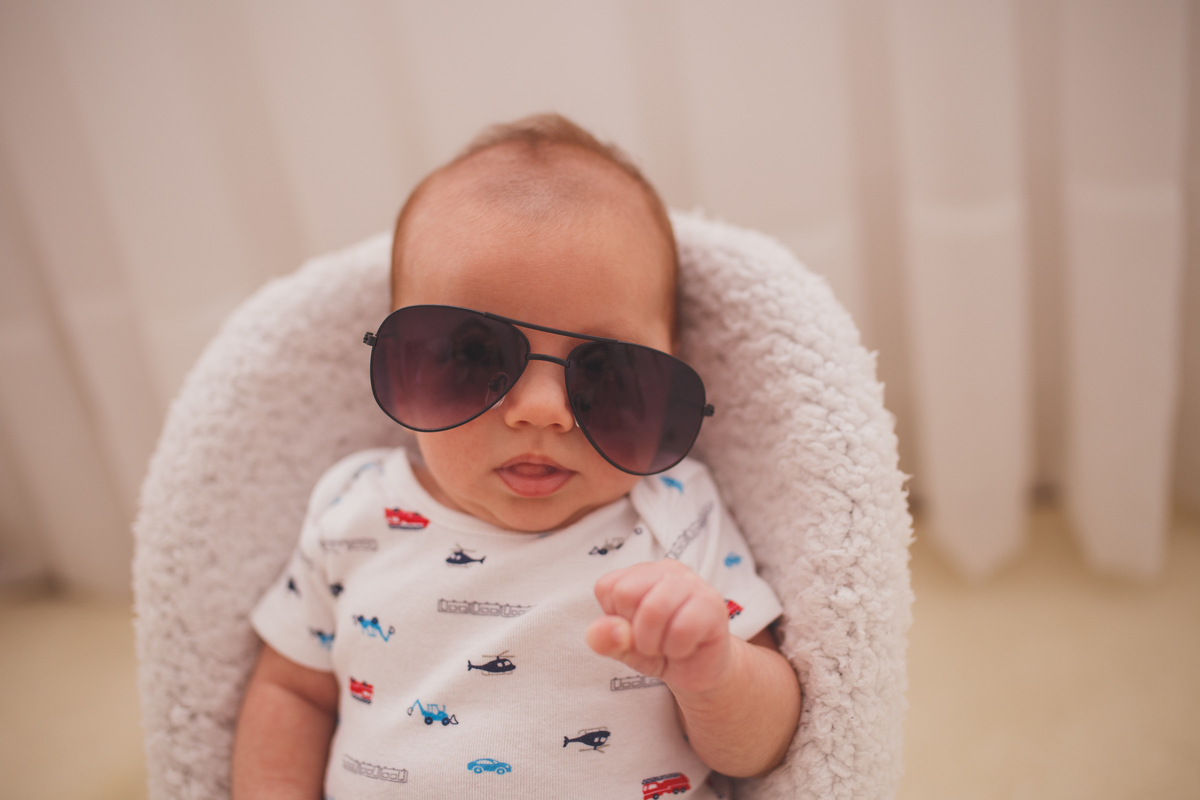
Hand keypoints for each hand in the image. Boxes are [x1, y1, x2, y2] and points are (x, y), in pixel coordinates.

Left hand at [586, 559, 732, 694]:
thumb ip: (606, 638)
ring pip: (654, 610)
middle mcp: (668, 570)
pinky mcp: (714, 606)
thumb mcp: (624, 648)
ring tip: (668, 646)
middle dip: (634, 632)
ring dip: (655, 643)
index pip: (607, 587)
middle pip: (626, 593)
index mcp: (641, 572)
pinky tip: (686, 647)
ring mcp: (694, 584)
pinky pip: (681, 629)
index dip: (616, 619)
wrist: (701, 672)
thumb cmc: (660, 651)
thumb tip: (601, 630)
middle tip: (653, 641)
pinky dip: (677, 649)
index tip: (635, 629)